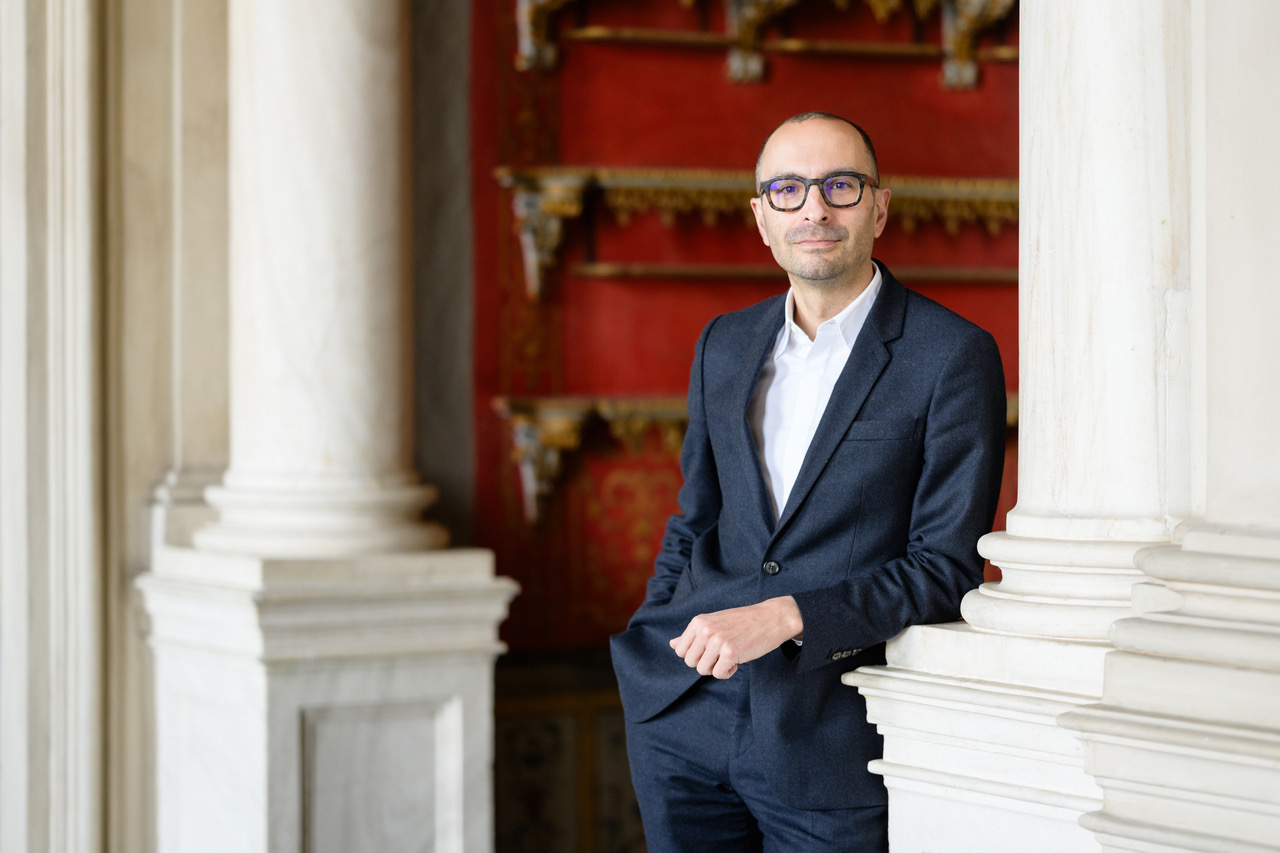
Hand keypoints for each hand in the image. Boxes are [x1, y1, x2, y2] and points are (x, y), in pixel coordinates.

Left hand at [669, 596, 803, 678]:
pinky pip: (718, 674)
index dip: (694, 655)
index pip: (680, 650)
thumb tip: (672, 644)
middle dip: (704, 663)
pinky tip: (737, 661)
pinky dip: (727, 672)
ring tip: (728, 657)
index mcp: (698, 622)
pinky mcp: (731, 653)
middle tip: (719, 655)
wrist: (770, 618)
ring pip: (703, 670)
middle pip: (690, 662)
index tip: (708, 650)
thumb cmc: (741, 622)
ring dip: (716, 668)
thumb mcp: (713, 622)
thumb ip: (692, 634)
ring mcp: (718, 641)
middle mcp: (705, 630)